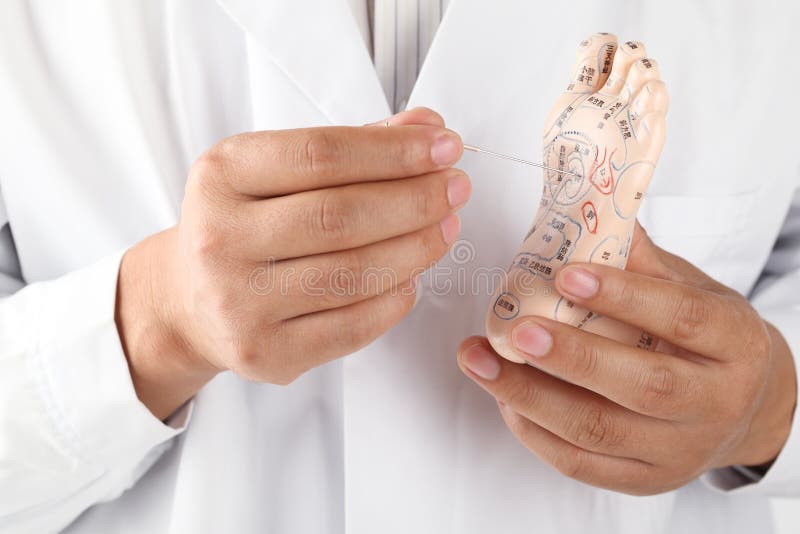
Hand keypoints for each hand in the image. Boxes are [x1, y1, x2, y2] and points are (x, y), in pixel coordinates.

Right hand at [117, 107, 469, 418]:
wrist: (189, 301)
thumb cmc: (246, 225)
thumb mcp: (278, 171)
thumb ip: (353, 147)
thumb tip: (429, 130)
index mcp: (221, 176)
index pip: (321, 154)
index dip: (393, 151)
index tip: (444, 146)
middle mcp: (221, 240)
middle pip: (342, 216)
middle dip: (415, 199)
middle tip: (456, 188)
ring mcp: (240, 303)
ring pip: (355, 273)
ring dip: (417, 248)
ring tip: (447, 227)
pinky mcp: (265, 353)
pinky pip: (355, 325)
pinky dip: (397, 296)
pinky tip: (413, 274)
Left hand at [458, 223, 796, 494]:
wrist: (746, 407)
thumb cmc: (707, 338)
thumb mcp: (691, 289)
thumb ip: (640, 260)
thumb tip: (583, 212)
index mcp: (735, 344)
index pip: (684, 318)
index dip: (625, 296)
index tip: (566, 274)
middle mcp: (715, 404)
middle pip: (644, 386)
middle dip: (572, 358)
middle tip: (516, 331)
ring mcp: (680, 451)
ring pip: (600, 431)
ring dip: (531, 396)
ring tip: (482, 362)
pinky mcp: (645, 480)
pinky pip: (581, 464)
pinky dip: (534, 432)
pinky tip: (505, 399)